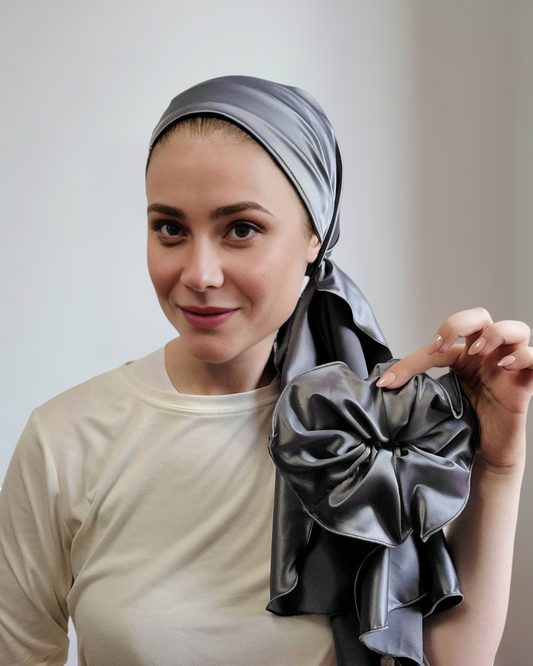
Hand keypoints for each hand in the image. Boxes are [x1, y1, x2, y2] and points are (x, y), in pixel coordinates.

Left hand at [376, 307, 531, 469]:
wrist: (486, 452)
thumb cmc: (465, 423)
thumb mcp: (437, 401)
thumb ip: (417, 387)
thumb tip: (381, 384)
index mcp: (463, 356)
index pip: (439, 344)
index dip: (414, 359)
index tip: (391, 381)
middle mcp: (487, 355)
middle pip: (480, 316)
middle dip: (458, 323)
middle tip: (442, 348)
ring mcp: (509, 366)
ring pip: (516, 329)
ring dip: (494, 334)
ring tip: (477, 352)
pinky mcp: (526, 383)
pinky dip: (523, 356)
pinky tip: (505, 366)